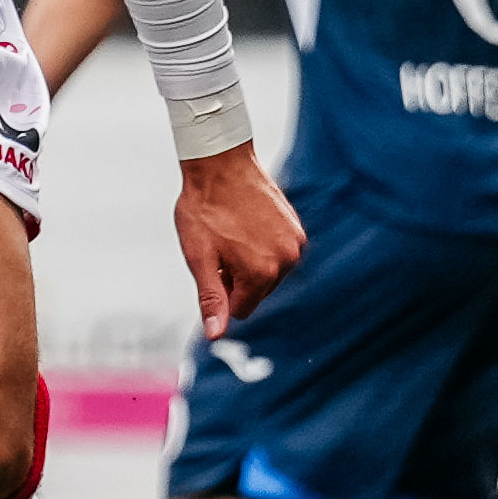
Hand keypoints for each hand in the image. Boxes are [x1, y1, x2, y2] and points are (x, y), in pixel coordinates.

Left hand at [172, 143, 303, 337]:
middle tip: (221, 246)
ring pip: (268, 274)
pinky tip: (246, 225)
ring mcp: (296, 243)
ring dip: (250, 262)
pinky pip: (278, 254)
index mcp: (262, 273)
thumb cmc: (204, 209)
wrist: (221, 163)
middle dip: (237, 278)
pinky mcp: (297, 229)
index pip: (241, 309)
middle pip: (257, 292)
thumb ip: (211, 298)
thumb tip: (216, 335)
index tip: (212, 265)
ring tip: (233, 234)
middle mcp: (287, 261)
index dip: (221, 291)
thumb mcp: (200, 257)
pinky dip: (263, 246)